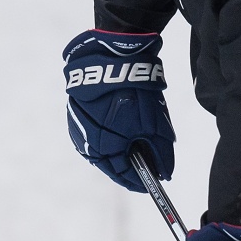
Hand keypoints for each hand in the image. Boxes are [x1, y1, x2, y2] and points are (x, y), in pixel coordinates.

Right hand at [62, 29, 173, 192]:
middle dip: (130, 164)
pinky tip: (121, 127)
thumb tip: (165, 174)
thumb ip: (161, 153)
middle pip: (110, 163)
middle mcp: (86, 143)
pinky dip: (108, 134)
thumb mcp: (155, 125)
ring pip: (101, 148)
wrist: (112, 56)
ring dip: (118, 148)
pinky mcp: (75, 113)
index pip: (123, 175)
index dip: (140, 181)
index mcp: (104, 149)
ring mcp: (78, 127)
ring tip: (136, 143)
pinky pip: (93, 132)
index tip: (154, 184)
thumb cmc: (135, 92)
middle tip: (148, 163)